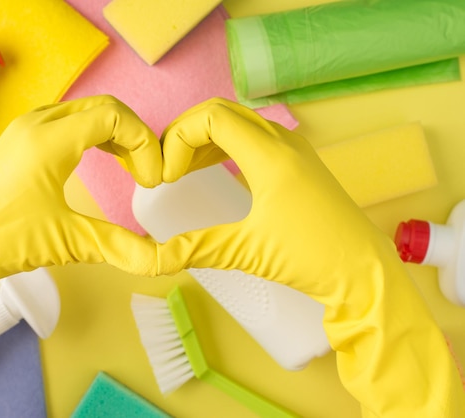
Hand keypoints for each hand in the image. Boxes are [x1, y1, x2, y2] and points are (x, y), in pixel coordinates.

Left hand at [0, 96, 163, 415]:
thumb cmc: (4, 242)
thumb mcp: (69, 242)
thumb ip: (123, 247)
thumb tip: (168, 260)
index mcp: (50, 138)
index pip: (114, 116)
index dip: (144, 144)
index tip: (151, 182)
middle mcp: (37, 123)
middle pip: (103, 108)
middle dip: (134, 136)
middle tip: (146, 174)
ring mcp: (25, 129)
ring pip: (85, 113)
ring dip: (115, 135)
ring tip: (132, 169)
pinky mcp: (19, 142)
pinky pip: (68, 124)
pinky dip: (94, 137)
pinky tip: (104, 161)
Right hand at [157, 98, 464, 415]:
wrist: (364, 274)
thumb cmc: (312, 258)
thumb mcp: (248, 252)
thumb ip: (195, 249)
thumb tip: (152, 257)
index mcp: (271, 154)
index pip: (212, 117)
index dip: (178, 138)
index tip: (167, 177)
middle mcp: (284, 142)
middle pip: (222, 113)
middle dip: (185, 134)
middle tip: (165, 167)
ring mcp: (295, 150)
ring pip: (239, 124)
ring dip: (204, 139)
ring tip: (180, 170)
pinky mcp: (299, 164)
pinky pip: (253, 139)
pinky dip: (224, 147)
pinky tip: (211, 171)